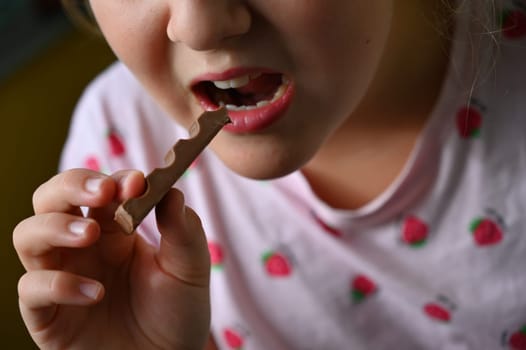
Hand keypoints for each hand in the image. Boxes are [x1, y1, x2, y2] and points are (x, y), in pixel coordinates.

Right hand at [13, 169, 210, 348]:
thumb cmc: (177, 311)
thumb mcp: (189, 268)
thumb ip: (183, 230)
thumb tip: (171, 188)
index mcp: (115, 228)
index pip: (102, 188)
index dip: (116, 180)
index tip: (138, 182)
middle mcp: (82, 246)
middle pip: (51, 198)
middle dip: (72, 186)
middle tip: (103, 192)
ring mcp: (62, 275)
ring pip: (28, 234)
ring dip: (55, 227)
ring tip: (90, 235)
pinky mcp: (48, 313)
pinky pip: (32, 288)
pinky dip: (58, 285)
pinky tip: (96, 293)